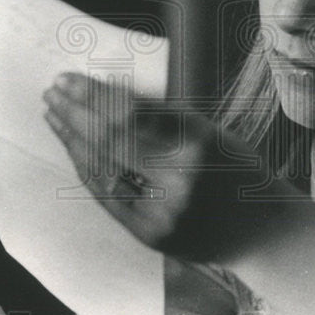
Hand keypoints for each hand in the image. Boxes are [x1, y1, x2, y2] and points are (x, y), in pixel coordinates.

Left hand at [43, 72, 282, 263]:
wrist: (261, 230)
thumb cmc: (234, 169)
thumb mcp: (208, 131)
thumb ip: (161, 118)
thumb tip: (104, 94)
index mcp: (198, 142)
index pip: (130, 113)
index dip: (92, 95)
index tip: (68, 79)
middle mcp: (179, 179)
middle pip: (109, 139)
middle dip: (75, 112)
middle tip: (52, 91)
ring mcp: (163, 212)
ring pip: (102, 169)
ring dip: (72, 139)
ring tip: (54, 116)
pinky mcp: (151, 236)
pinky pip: (108, 198)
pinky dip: (86, 170)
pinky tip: (72, 149)